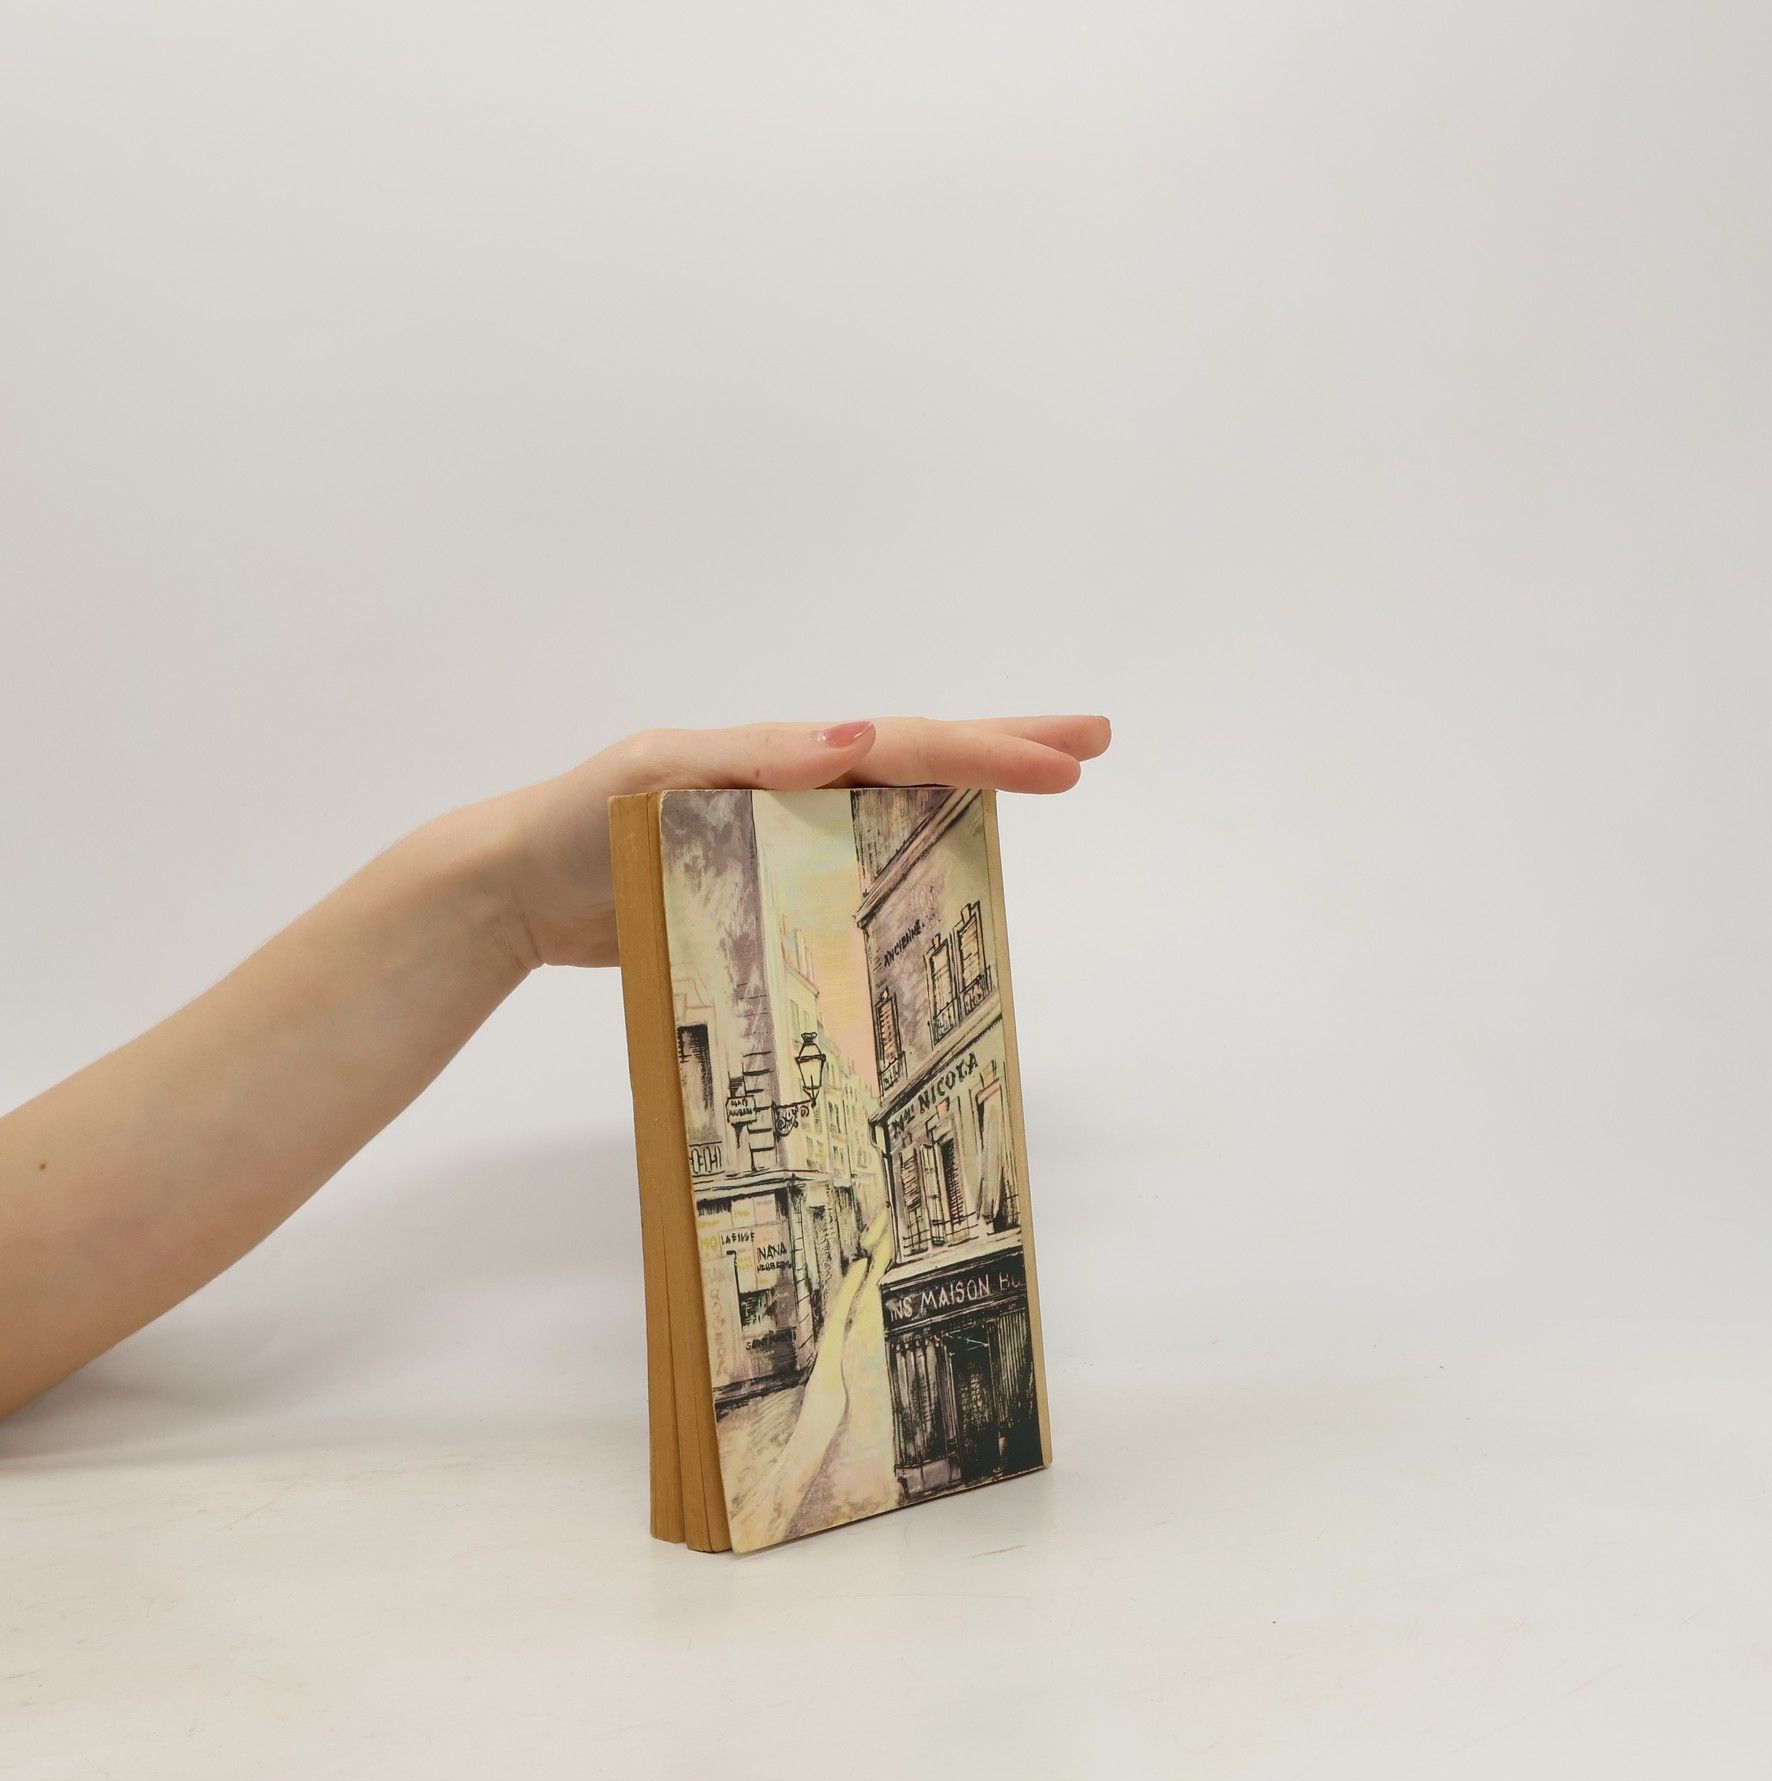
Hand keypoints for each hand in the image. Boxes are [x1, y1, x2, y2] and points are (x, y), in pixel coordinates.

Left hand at [469, 715, 1111, 969]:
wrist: (516, 887)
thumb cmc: (576, 824)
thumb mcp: (655, 778)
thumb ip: (752, 761)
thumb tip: (855, 739)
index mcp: (778, 755)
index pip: (901, 745)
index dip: (986, 750)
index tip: (1065, 759)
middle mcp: (795, 786)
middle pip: (919, 761)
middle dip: (1005, 749)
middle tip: (1092, 747)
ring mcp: (786, 832)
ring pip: (900, 808)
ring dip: (973, 797)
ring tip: (1046, 787)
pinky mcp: (768, 882)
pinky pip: (858, 867)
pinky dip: (913, 863)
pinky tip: (953, 876)